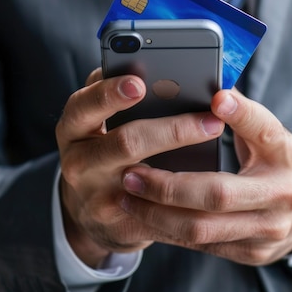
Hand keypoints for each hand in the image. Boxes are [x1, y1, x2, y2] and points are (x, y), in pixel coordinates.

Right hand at [55, 69, 224, 266]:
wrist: (88, 209)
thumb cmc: (104, 149)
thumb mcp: (99, 121)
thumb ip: (119, 95)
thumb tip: (165, 67)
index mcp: (74, 127)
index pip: (84, 105)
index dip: (110, 94)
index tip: (140, 83)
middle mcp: (78, 161)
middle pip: (125, 142)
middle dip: (172, 130)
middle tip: (209, 120)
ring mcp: (95, 196)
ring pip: (145, 181)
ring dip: (188, 163)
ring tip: (217, 144)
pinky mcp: (114, 224)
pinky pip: (155, 212)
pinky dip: (185, 199)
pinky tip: (212, 186)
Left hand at [119, 89, 291, 265]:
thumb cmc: (274, 162)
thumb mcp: (266, 135)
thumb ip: (241, 113)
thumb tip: (210, 87)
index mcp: (285, 154)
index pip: (264, 131)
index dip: (241, 114)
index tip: (216, 98)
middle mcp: (282, 195)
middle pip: (217, 194)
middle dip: (167, 187)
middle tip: (132, 175)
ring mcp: (268, 230)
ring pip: (202, 229)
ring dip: (158, 214)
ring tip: (128, 196)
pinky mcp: (253, 253)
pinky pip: (202, 246)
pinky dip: (168, 231)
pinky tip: (145, 216)